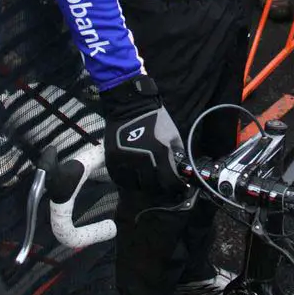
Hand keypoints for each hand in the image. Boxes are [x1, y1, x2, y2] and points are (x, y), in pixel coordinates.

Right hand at [100, 76, 184, 194]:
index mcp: (160, 153)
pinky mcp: (113, 161)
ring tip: (148, 182)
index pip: (169, 182)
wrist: (130, 106)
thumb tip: (181, 170)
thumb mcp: (173, 135)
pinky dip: (128, 181)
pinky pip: (121, 180)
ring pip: (135, 186)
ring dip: (143, 186)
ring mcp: (125, 162)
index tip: (179, 188)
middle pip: (152, 187)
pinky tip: (134, 177)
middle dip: (160, 188)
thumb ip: (177, 154)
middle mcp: (142, 161)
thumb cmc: (155, 119)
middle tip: (162, 185)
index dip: (176, 188)